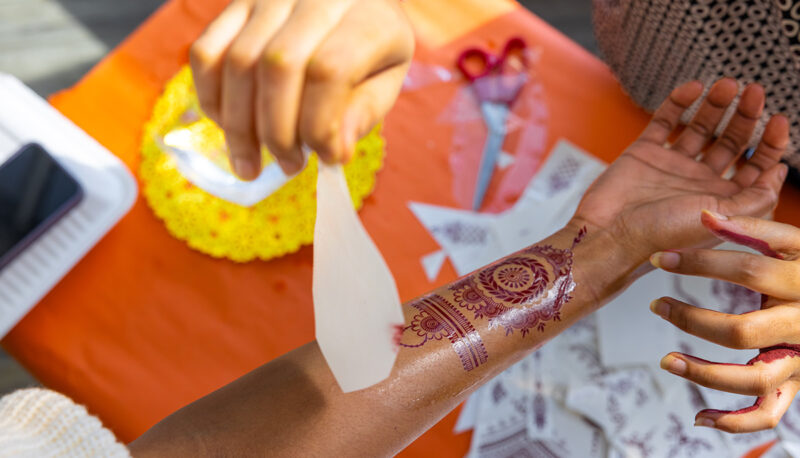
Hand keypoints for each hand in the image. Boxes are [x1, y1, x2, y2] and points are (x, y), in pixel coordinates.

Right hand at [190, 0, 413, 178]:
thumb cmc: (369, 45)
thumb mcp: (387, 77)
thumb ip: (364, 112)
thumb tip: (334, 152)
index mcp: (363, 16)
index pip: (329, 71)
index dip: (320, 126)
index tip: (328, 158)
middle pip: (278, 66)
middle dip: (277, 132)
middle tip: (288, 166)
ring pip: (238, 62)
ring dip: (239, 126)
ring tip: (251, 162)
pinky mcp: (236, 3)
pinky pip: (206, 52)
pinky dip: (211, 98)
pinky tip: (228, 126)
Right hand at [572, 79, 789, 264]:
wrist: (610, 236)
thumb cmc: (663, 237)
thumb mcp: (722, 220)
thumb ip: (756, 197)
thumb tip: (778, 171)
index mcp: (722, 201)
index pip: (756, 166)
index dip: (771, 143)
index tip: (778, 119)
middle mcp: (699, 182)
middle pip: (731, 142)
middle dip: (746, 116)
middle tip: (754, 91)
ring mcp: (671, 165)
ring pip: (701, 127)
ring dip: (716, 105)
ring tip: (728, 84)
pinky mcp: (644, 153)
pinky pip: (665, 121)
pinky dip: (678, 102)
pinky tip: (694, 88)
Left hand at [649, 213, 799, 432]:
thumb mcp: (795, 243)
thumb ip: (753, 228)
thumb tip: (705, 216)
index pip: (747, 271)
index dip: (699, 264)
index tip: (659, 258)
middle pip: (742, 332)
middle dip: (692, 320)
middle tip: (657, 305)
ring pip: (753, 380)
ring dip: (705, 375)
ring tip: (666, 361)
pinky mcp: (796, 384)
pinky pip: (767, 413)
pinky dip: (735, 422)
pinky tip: (700, 418)